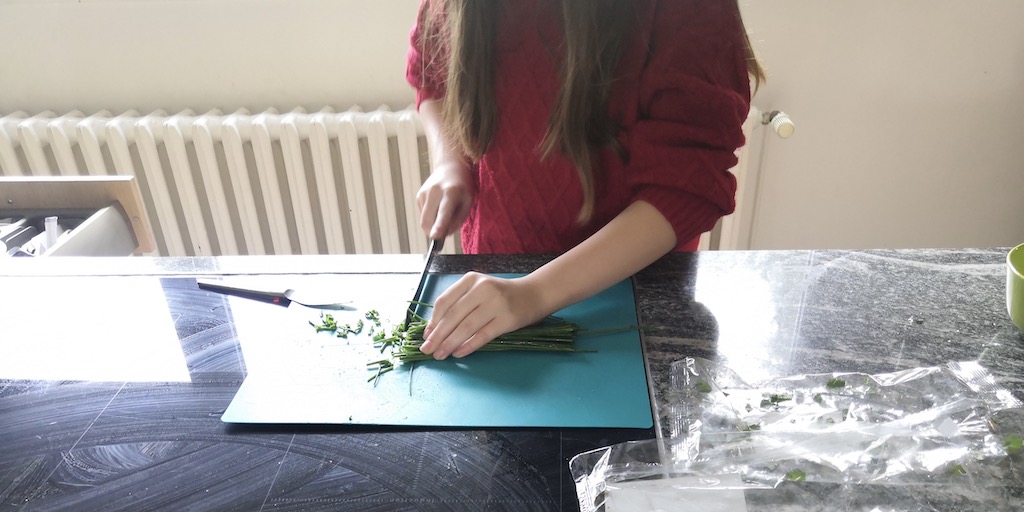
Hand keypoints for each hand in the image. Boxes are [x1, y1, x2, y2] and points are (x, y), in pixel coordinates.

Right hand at [416, 160, 473, 239]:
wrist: (450, 166)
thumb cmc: (462, 186)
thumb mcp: (468, 202)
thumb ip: (457, 220)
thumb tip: (443, 234)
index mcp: (451, 192)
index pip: (443, 212)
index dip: (439, 225)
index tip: (435, 237)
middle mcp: (434, 192)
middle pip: (428, 221)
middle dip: (433, 233)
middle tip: (444, 232)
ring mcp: (424, 193)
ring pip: (424, 220)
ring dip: (433, 224)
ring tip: (444, 211)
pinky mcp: (419, 195)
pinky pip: (423, 215)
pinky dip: (431, 217)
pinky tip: (438, 206)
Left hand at [419, 272, 547, 359]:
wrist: (534, 294)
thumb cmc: (500, 295)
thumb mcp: (478, 290)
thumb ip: (458, 304)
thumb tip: (434, 330)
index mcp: (470, 279)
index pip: (444, 301)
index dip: (433, 320)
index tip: (426, 335)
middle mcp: (482, 289)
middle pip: (453, 316)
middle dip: (437, 336)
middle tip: (427, 350)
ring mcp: (496, 303)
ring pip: (466, 327)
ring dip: (450, 343)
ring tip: (440, 354)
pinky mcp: (507, 319)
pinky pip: (483, 335)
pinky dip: (468, 346)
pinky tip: (458, 353)